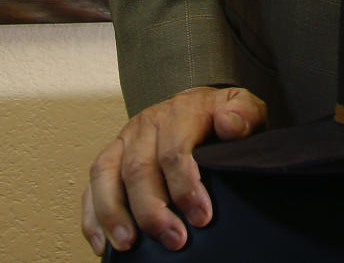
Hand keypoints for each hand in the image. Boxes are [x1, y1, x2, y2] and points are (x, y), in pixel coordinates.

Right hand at [81, 85, 266, 255]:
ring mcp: (124, 140)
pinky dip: (92, 216)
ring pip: (105, 175)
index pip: (175, 151)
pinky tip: (102, 244)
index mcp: (180, 112)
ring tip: (129, 245)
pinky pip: (91, 185)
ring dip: (114, 214)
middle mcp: (146, 124)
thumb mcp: (245, 107)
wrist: (198, 103)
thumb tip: (230, 125)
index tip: (202, 218)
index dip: (186, 187)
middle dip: (153, 211)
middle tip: (175, 240)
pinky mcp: (110, 157)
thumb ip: (244, 113)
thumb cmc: (221, 115)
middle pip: (138, 168)